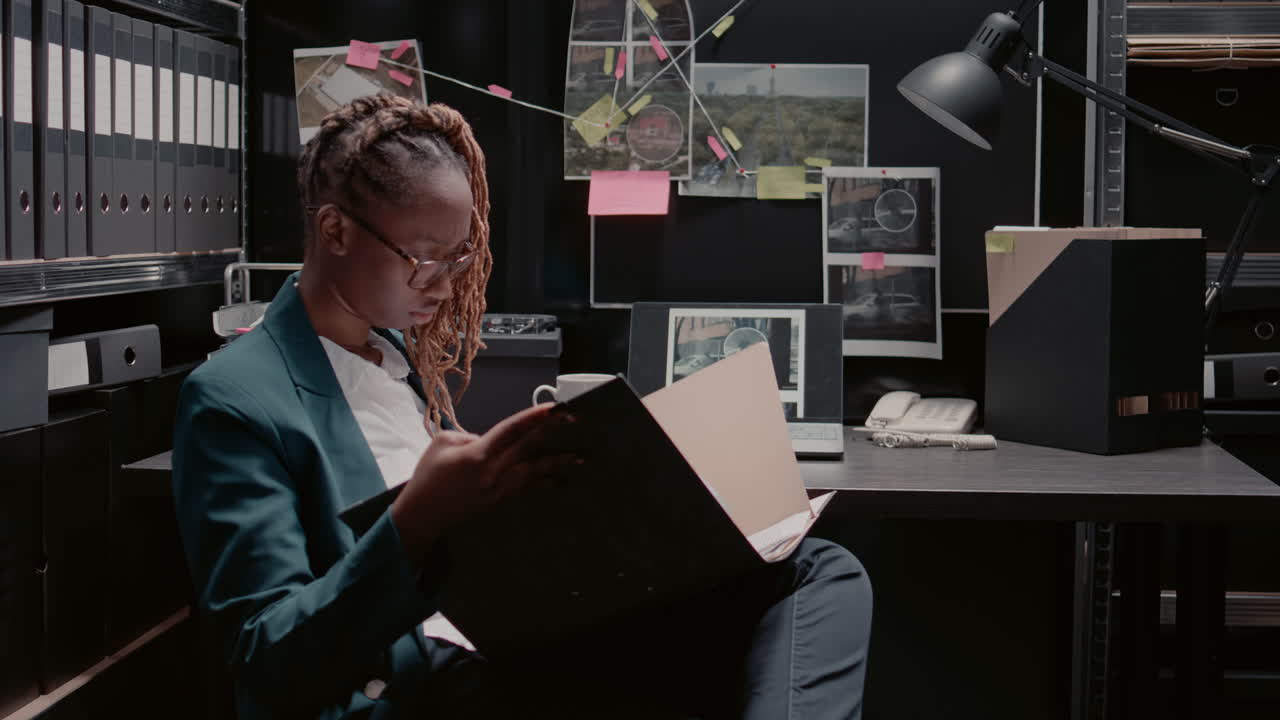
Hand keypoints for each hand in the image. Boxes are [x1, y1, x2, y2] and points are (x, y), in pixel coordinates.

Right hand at [390, 403, 578, 565]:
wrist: (422, 516)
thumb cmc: (428, 477)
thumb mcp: (442, 443)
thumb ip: (470, 436)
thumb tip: (493, 440)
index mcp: (477, 455)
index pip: (511, 430)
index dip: (534, 417)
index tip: (555, 408)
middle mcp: (492, 473)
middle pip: (528, 448)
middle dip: (553, 432)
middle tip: (576, 420)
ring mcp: (497, 490)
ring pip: (533, 472)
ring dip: (557, 463)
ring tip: (580, 457)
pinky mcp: (498, 502)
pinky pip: (526, 489)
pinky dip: (544, 482)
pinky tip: (560, 479)